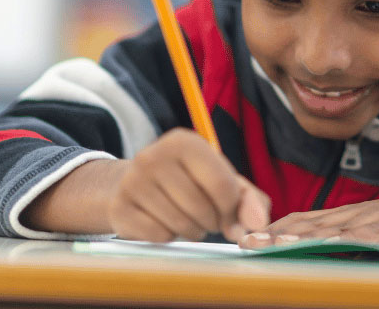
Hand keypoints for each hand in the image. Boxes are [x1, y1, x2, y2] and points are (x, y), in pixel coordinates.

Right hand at [108, 128, 270, 242]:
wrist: (134, 184)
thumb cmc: (190, 182)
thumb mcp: (223, 181)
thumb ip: (249, 200)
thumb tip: (258, 226)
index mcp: (185, 142)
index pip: (222, 185)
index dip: (231, 208)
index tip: (227, 210)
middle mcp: (154, 156)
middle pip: (202, 208)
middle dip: (211, 221)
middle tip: (206, 216)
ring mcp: (132, 181)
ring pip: (180, 224)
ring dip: (192, 230)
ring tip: (188, 219)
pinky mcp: (119, 208)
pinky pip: (159, 236)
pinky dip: (168, 236)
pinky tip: (164, 222)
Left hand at [241, 191, 378, 248]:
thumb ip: (357, 240)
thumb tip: (327, 252)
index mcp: (356, 217)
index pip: (309, 221)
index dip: (280, 228)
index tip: (251, 236)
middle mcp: (361, 216)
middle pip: (311, 225)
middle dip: (276, 235)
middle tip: (245, 243)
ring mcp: (376, 223)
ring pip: (328, 231)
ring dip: (296, 239)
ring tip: (268, 245)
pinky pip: (361, 239)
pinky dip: (337, 243)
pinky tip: (317, 247)